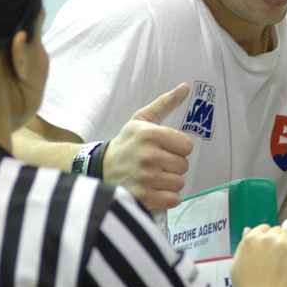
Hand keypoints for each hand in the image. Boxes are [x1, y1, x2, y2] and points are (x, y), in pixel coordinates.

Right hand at [103, 83, 193, 210]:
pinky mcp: (143, 198)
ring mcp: (145, 179)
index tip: (165, 149)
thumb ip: (165, 103)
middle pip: (184, 166)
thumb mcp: (142, 120)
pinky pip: (173, 200)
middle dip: (173, 165)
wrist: (99, 169)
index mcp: (150, 134)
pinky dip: (166, 198)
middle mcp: (148, 156)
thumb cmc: (126, 143)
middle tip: (157, 164)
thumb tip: (186, 86)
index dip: (178, 148)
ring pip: (179, 183)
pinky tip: (153, 190)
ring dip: (170, 182)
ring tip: (154, 177)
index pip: (187, 146)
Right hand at [231, 219, 286, 286]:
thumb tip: (248, 231)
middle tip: (280, 254)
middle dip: (278, 238)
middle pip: (276, 229)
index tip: (270, 249)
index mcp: (249, 240)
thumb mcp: (236, 268)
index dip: (267, 238)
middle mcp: (266, 237)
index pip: (262, 229)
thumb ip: (242, 248)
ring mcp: (282, 241)